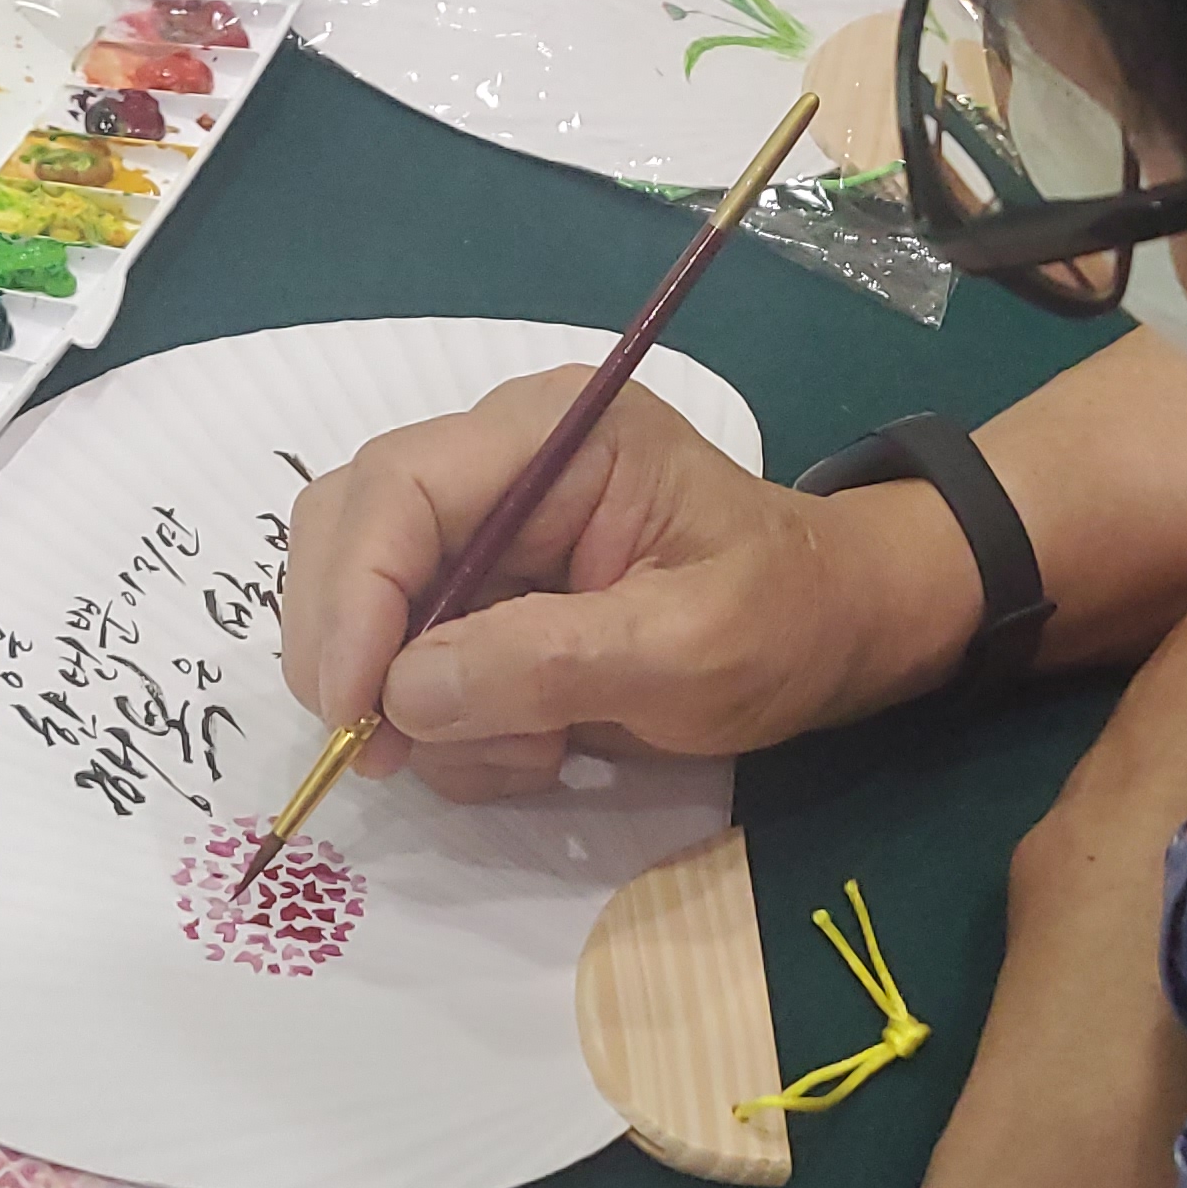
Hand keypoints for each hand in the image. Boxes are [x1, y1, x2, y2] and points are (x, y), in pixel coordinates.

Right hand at [275, 369, 984, 799]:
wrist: (837, 635)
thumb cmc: (785, 621)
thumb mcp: (690, 648)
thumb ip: (550, 664)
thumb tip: (404, 695)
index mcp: (552, 434)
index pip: (398, 488)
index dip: (353, 595)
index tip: (355, 707)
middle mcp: (497, 463)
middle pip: (349, 535)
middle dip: (357, 652)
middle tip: (391, 753)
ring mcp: (483, 531)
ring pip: (364, 608)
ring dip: (421, 708)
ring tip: (529, 750)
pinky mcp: (483, 595)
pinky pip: (408, 664)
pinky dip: (450, 728)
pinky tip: (535, 746)